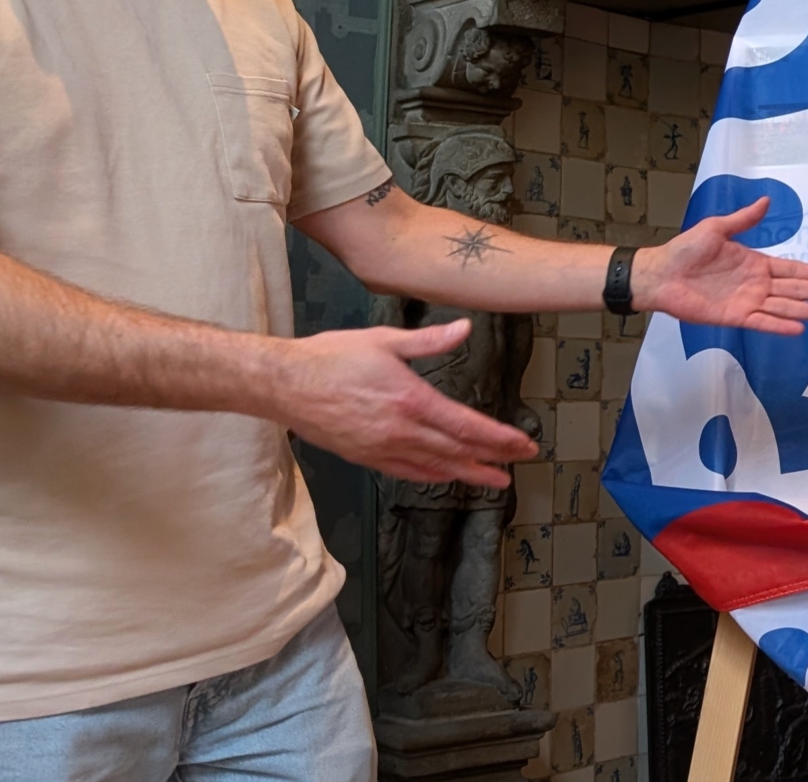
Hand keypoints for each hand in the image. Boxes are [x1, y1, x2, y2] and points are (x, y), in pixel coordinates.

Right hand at [272, 320, 538, 486]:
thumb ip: (429, 340)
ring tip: (494, 480)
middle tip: (521, 462)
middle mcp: (400, 430)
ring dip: (468, 474)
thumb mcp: (384, 340)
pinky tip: (446, 475)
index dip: (499, 438)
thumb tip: (464, 329)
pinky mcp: (364, 456)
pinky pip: (406, 471)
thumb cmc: (331, 357)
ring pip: (435, 467)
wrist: (284, 383)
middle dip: (494, 458)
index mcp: (411, 400)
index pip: (467, 426)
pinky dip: (432, 475)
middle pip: (458, 451)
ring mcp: (381, 448)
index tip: (523, 445)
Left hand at [635, 198, 807, 334]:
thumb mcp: (716, 228)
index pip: (793, 269)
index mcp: (755, 263)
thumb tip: (766, 201)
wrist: (660, 273)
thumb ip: (743, 219)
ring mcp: (747, 302)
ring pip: (785, 308)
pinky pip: (762, 322)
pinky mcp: (734, 317)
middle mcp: (757, 284)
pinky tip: (799, 328)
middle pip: (796, 289)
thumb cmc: (685, 249)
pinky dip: (780, 326)